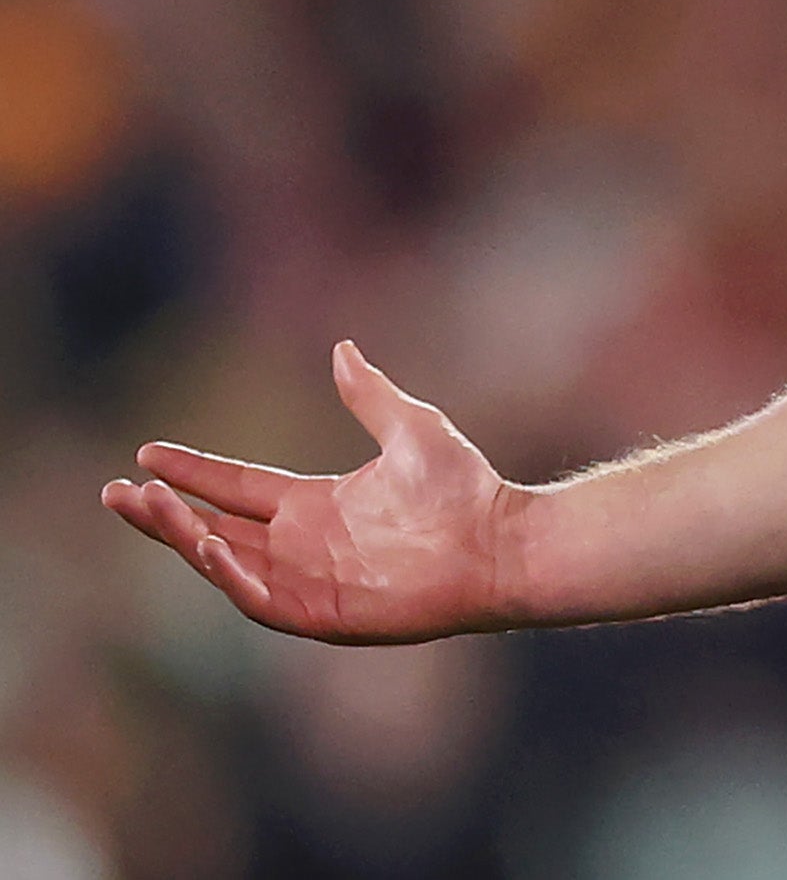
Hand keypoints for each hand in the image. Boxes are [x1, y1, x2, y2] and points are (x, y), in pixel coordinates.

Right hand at [101, 341, 523, 644]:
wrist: (499, 541)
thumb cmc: (464, 489)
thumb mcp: (411, 428)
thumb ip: (369, 395)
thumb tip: (343, 348)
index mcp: (315, 505)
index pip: (236, 487)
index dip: (191, 472)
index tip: (145, 454)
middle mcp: (301, 544)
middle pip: (213, 526)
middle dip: (162, 512)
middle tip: (113, 491)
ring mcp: (306, 580)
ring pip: (223, 560)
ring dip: (182, 536)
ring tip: (144, 506)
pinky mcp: (318, 612)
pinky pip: (256, 596)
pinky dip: (227, 572)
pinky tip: (207, 541)